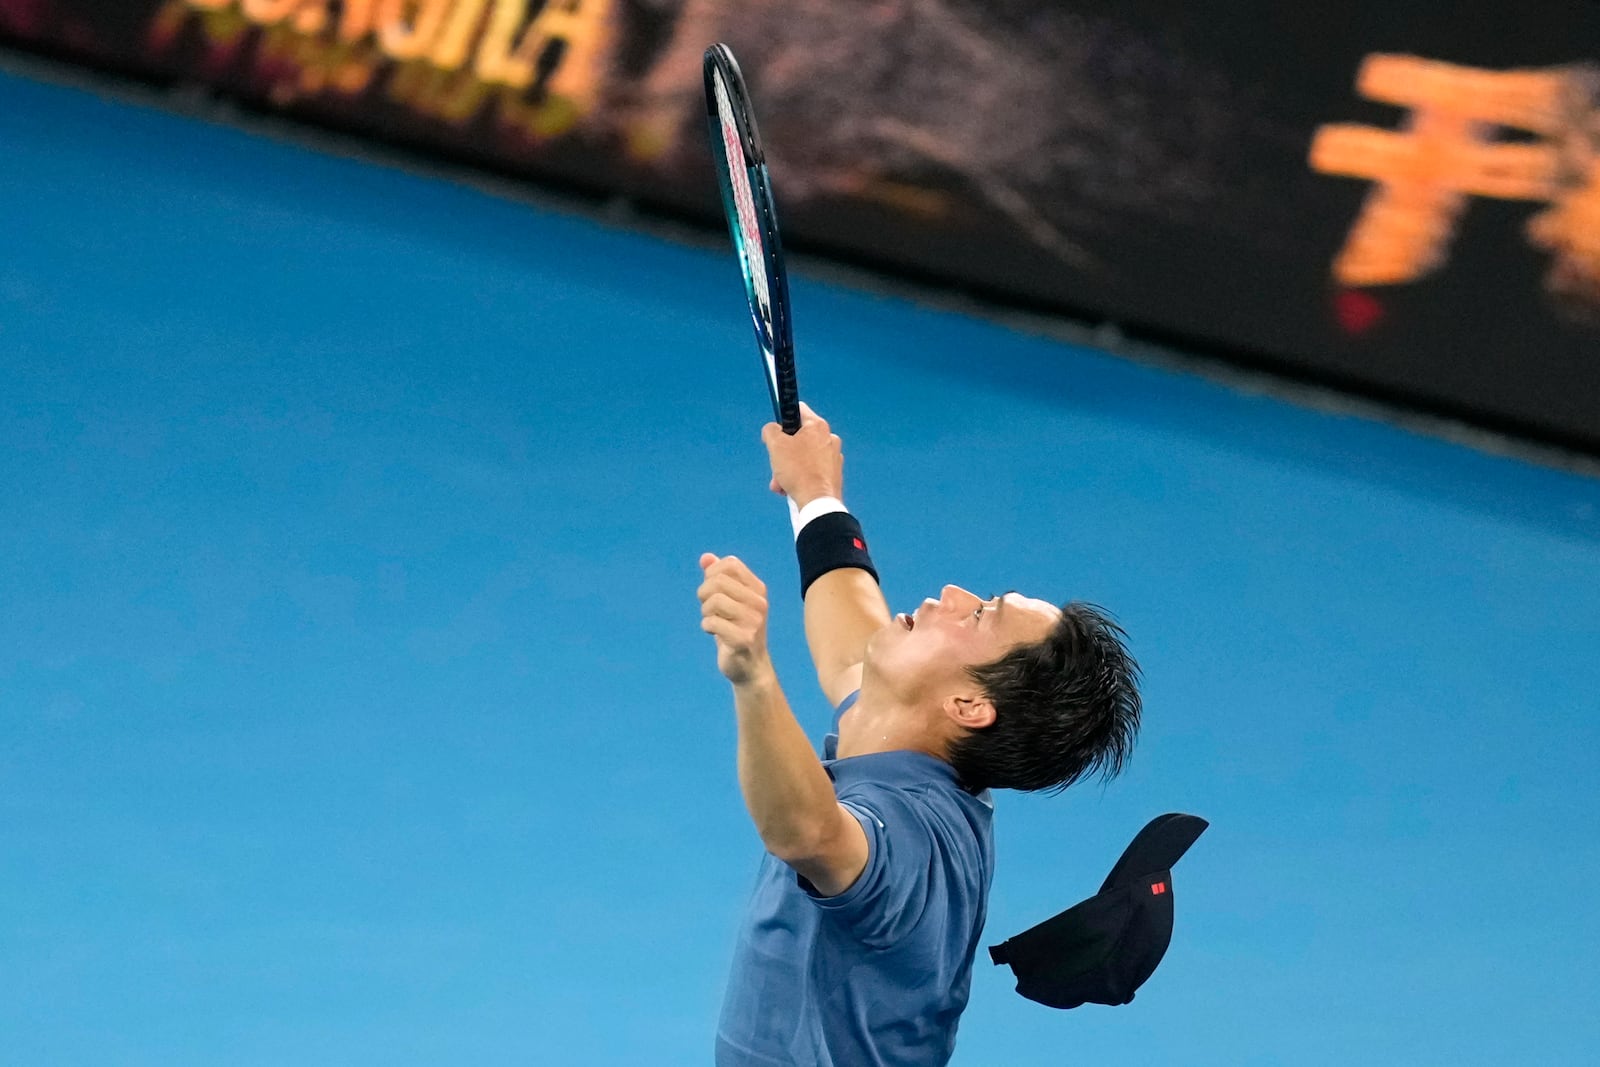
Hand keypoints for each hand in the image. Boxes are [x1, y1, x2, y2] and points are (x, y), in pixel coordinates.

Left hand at [698, 554, 773, 685]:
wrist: (750, 667)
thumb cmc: (737, 629)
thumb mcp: (728, 600)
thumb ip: (717, 577)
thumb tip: (705, 557)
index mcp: (757, 589)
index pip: (730, 564)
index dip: (712, 573)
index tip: (711, 589)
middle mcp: (759, 602)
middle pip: (717, 581)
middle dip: (704, 594)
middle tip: (708, 608)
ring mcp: (753, 621)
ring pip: (714, 601)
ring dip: (705, 612)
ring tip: (712, 621)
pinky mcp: (744, 639)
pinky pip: (712, 623)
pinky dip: (706, 626)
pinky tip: (714, 633)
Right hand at [762, 402, 843, 507]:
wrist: (817, 501)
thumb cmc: (799, 472)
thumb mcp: (775, 445)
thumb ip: (770, 430)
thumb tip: (771, 430)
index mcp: (817, 426)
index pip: (797, 409)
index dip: (782, 418)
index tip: (776, 430)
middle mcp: (829, 438)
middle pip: (798, 438)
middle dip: (783, 452)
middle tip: (776, 463)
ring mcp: (833, 457)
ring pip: (803, 457)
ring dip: (788, 468)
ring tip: (782, 482)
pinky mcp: (833, 474)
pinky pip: (811, 471)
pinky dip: (799, 478)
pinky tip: (791, 488)